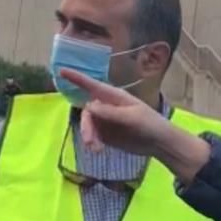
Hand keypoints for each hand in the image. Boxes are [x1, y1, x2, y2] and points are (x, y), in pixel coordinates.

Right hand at [57, 68, 175, 155]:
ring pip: (88, 125)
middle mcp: (106, 106)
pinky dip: (92, 142)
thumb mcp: (132, 117)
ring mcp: (105, 120)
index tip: (60, 70)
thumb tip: (89, 106)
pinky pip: (92, 135)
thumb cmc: (150, 124)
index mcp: (114, 97)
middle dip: (86, 126)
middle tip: (89, 142)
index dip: (76, 78)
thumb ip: (111, 113)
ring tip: (96, 149)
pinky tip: (98, 150)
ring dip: (88, 136)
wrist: (160, 143)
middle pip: (87, 112)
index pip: (91, 85)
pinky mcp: (105, 134)